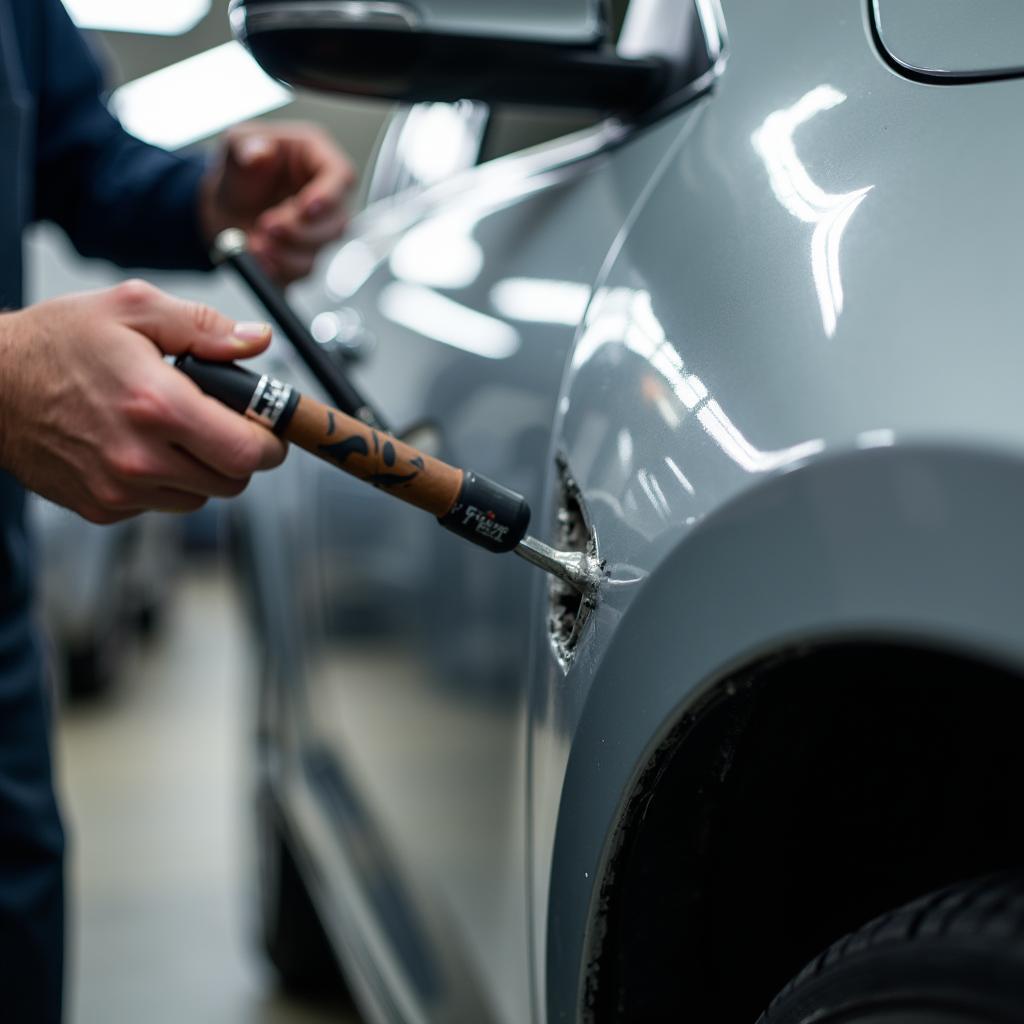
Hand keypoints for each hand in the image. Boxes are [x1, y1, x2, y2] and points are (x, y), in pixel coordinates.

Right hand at [0, 281, 286, 523]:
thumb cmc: (58, 342)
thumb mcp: (134, 309)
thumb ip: (205, 326)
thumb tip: (257, 342)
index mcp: (158, 406)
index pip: (248, 452)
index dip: (270, 442)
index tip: (268, 428)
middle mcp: (140, 458)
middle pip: (233, 482)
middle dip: (239, 454)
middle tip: (222, 424)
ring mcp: (119, 490)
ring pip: (200, 497)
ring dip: (202, 469)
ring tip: (173, 430)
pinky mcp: (103, 508)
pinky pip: (161, 505)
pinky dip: (165, 482)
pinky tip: (140, 446)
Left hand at [200, 121, 356, 284]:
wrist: (224, 206)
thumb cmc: (239, 170)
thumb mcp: (235, 144)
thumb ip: (246, 145)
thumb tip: (261, 153)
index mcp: (315, 158)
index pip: (341, 176)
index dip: (329, 196)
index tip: (306, 208)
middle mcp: (325, 196)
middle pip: (336, 222)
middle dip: (300, 230)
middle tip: (267, 226)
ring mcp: (318, 230)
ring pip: (321, 250)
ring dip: (287, 251)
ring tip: (255, 242)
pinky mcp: (305, 255)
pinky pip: (302, 270)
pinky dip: (278, 267)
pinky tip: (258, 256)